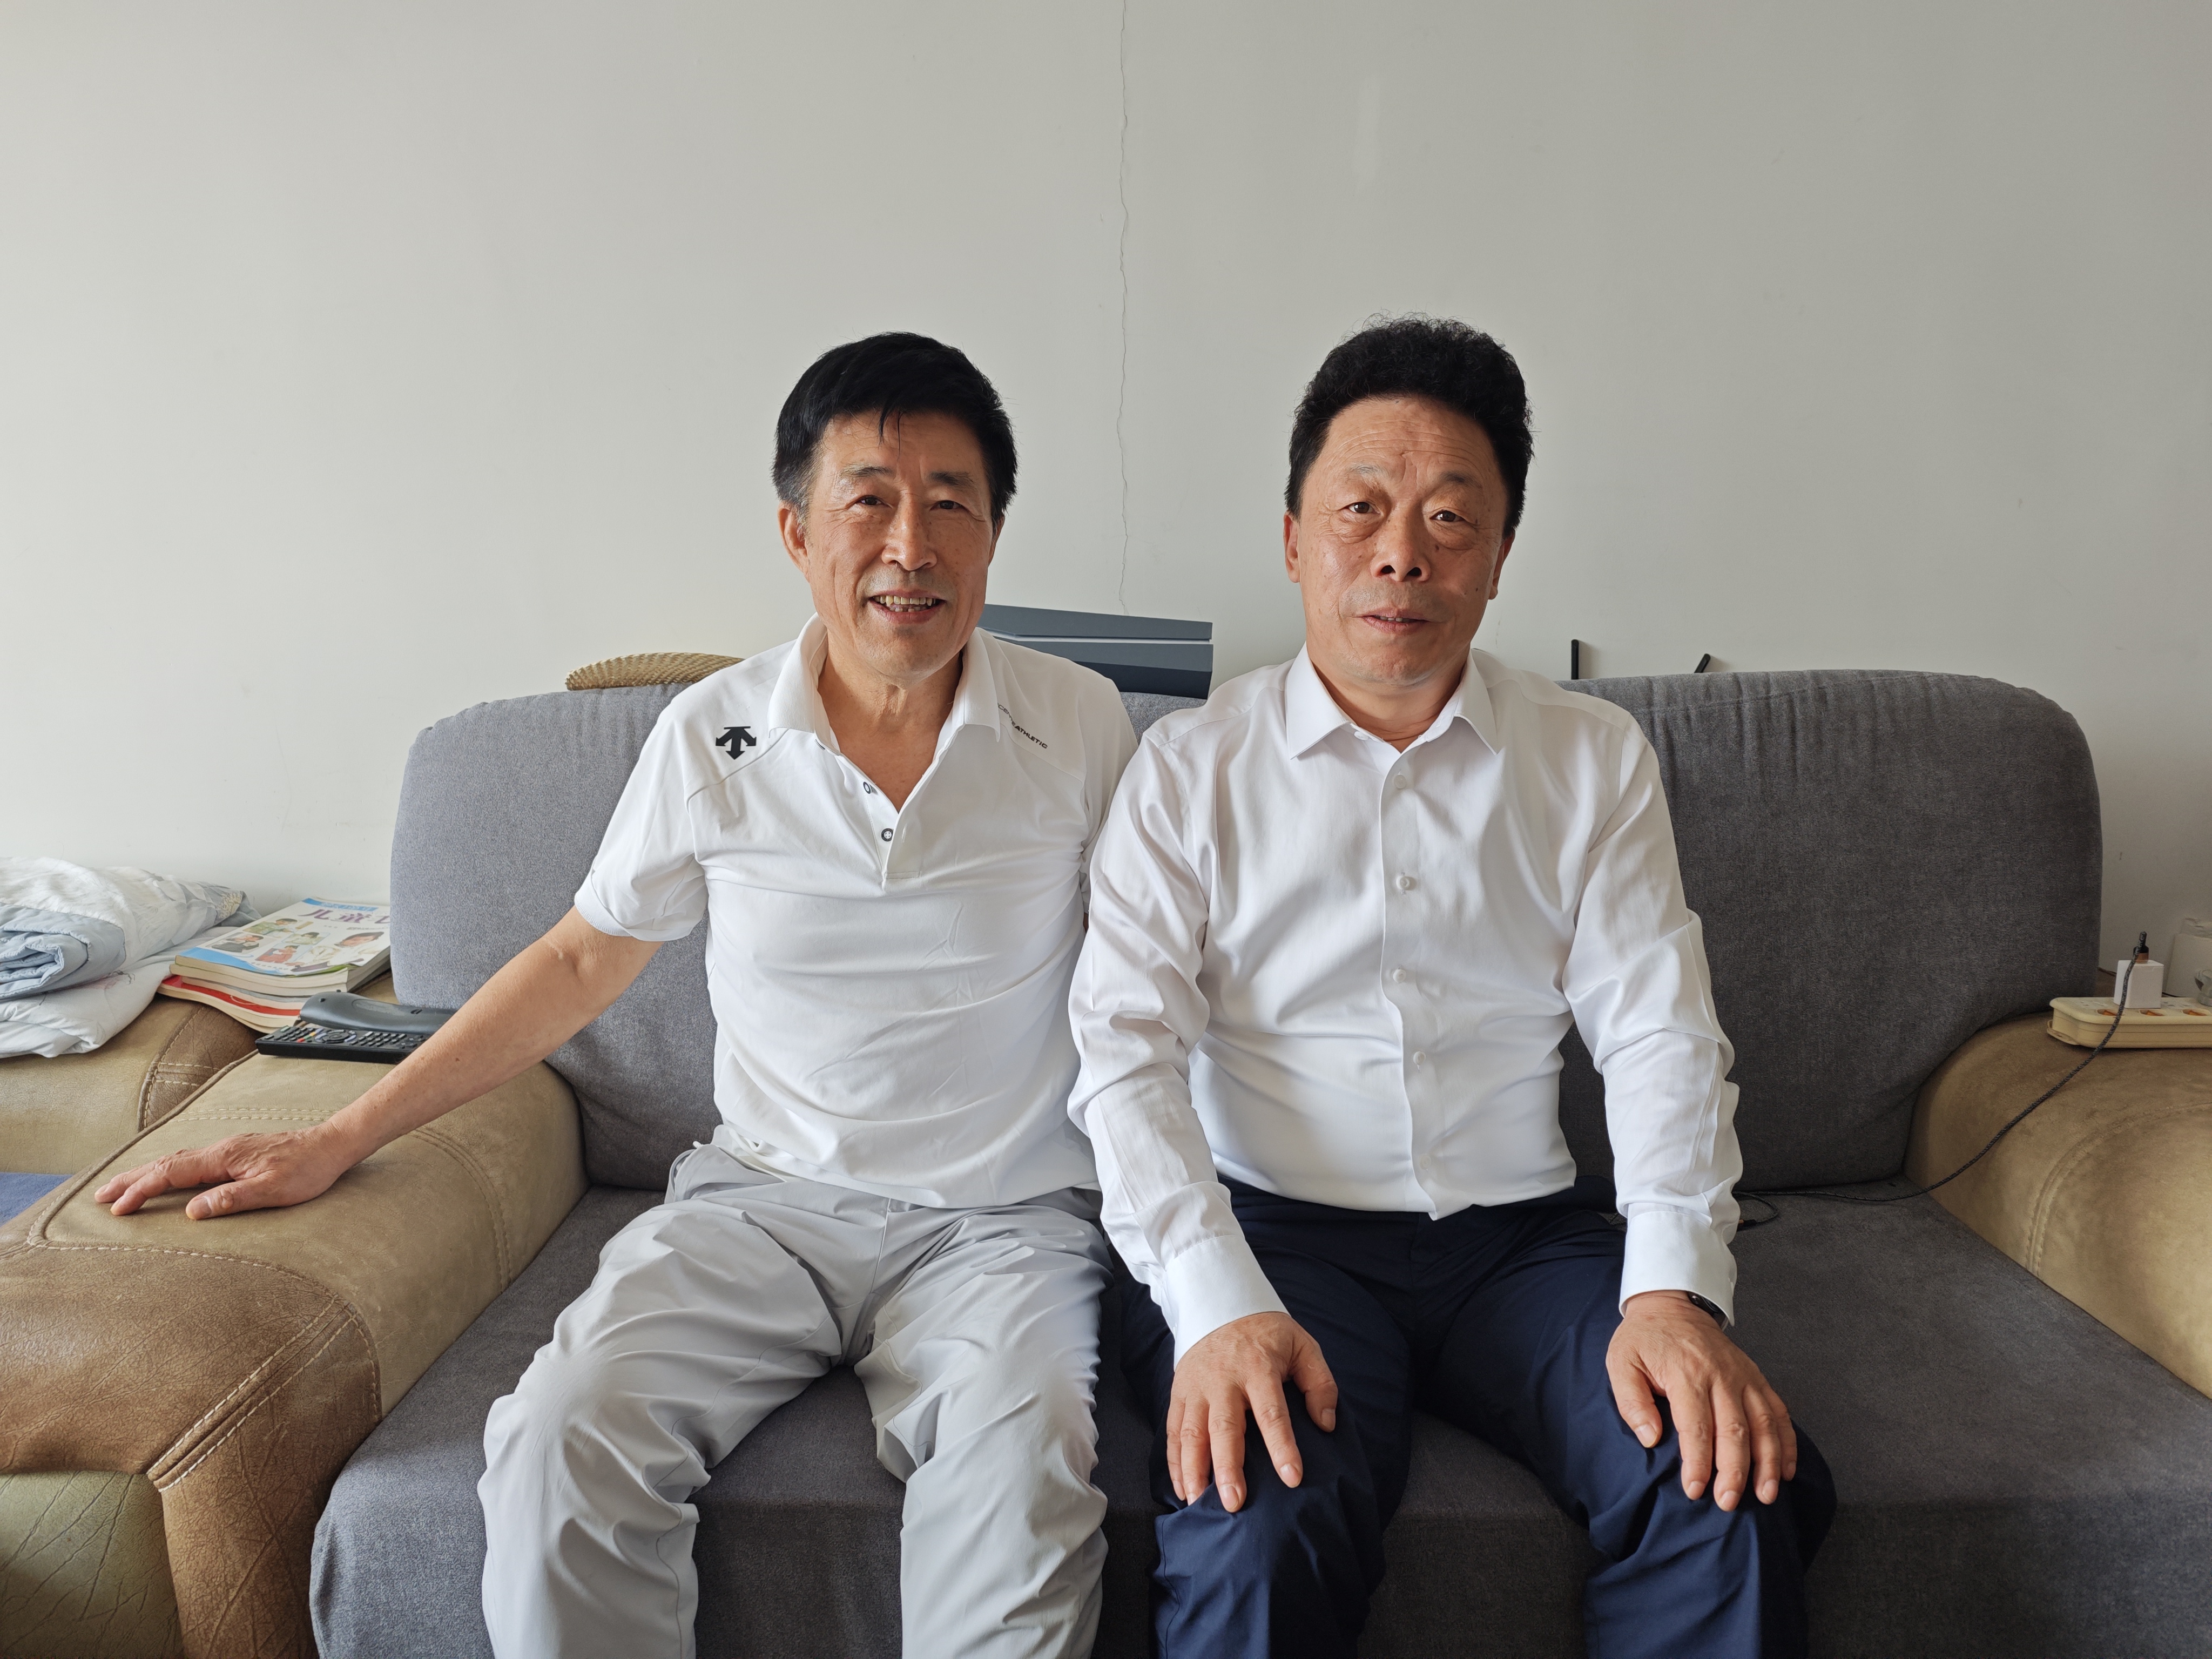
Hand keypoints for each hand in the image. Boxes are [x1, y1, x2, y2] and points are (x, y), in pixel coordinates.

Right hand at [95, 1126, 359, 1219]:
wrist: (332, 1146)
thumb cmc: (307, 1169)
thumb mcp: (272, 1190)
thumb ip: (231, 1200)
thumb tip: (191, 1212)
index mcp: (223, 1157)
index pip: (171, 1173)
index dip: (141, 1190)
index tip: (118, 1208)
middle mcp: (221, 1150)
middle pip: (165, 1162)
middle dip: (131, 1179)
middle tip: (100, 1195)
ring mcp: (228, 1151)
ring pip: (176, 1161)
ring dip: (146, 1174)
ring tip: (122, 1188)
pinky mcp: (236, 1155)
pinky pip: (191, 1162)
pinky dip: (168, 1171)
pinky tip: (166, 1179)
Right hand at [1166, 1311, 1338, 1511]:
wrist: (1221, 1303)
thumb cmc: (1268, 1334)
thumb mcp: (1302, 1345)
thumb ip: (1319, 1383)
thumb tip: (1326, 1423)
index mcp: (1258, 1367)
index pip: (1271, 1412)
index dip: (1282, 1446)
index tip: (1292, 1478)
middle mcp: (1223, 1379)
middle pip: (1224, 1428)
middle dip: (1227, 1467)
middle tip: (1234, 1503)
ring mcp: (1197, 1386)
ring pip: (1191, 1432)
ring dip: (1193, 1470)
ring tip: (1198, 1503)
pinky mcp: (1179, 1391)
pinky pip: (1173, 1429)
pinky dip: (1174, 1461)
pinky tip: (1182, 1488)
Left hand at [1608, 1290, 1796, 1510]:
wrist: (1672, 1306)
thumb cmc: (1644, 1340)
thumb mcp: (1621, 1362)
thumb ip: (1632, 1402)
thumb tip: (1651, 1439)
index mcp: (1686, 1373)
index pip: (1696, 1426)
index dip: (1698, 1462)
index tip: (1695, 1491)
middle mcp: (1720, 1375)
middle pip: (1734, 1430)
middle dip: (1734, 1471)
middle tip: (1728, 1503)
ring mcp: (1743, 1376)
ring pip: (1763, 1423)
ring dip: (1767, 1463)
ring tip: (1766, 1496)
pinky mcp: (1756, 1377)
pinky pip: (1778, 1411)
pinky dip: (1786, 1442)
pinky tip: (1785, 1470)